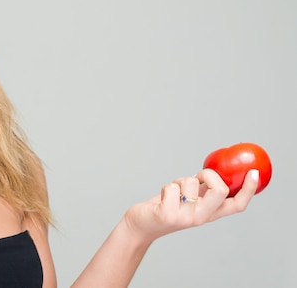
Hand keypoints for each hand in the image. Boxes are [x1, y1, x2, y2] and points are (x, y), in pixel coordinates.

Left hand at [124, 168, 258, 241]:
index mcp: (210, 213)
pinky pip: (171, 188)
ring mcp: (185, 218)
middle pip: (220, 191)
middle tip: (197, 176)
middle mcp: (201, 217)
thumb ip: (203, 190)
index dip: (249, 190)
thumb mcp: (190, 199)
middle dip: (209, 174)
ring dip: (180, 180)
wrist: (142, 224)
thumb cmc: (166, 206)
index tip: (254, 172)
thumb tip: (216, 171)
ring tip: (173, 191)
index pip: (237, 205)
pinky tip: (161, 198)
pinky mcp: (168, 215)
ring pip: (191, 183)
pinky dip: (165, 186)